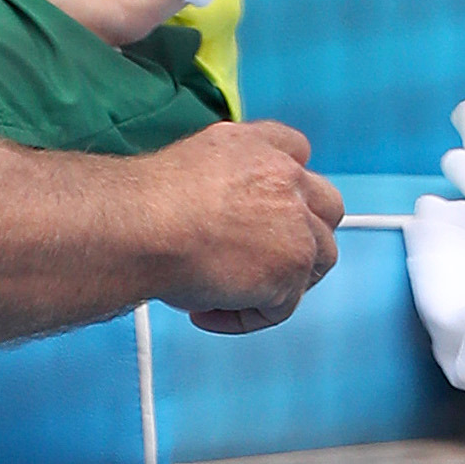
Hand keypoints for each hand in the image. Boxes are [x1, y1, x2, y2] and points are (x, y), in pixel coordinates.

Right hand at [144, 122, 341, 333]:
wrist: (138, 226)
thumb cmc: (143, 203)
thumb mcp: (188, 167)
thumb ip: (223, 182)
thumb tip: (218, 216)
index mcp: (258, 146)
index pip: (297, 152)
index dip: (287, 187)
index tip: (265, 213)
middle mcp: (285, 178)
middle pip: (326, 208)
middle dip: (302, 236)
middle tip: (259, 261)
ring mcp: (296, 223)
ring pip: (318, 259)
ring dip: (282, 281)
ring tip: (231, 293)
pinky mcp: (292, 268)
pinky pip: (282, 306)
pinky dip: (246, 317)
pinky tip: (205, 311)